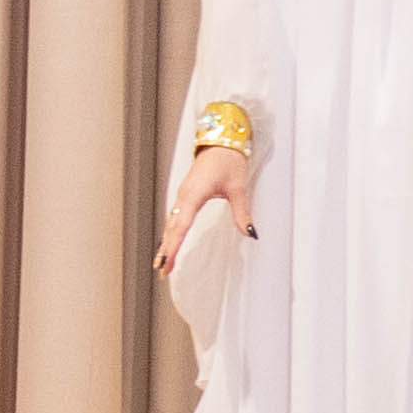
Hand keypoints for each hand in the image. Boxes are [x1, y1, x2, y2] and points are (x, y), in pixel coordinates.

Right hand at [155, 142, 254, 271]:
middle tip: (162, 271)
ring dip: (166, 242)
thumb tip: (250, 232)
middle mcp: (183, 197)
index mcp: (193, 195)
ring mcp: (182, 195)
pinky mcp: (185, 195)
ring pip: (171, 224)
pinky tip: (170, 242)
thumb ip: (242, 213)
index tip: (166, 262)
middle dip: (166, 249)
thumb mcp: (238, 188)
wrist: (221, 141)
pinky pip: (175, 217)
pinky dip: (171, 232)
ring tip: (163, 262)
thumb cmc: (228, 161)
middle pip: (172, 228)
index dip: (173, 246)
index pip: (181, 227)